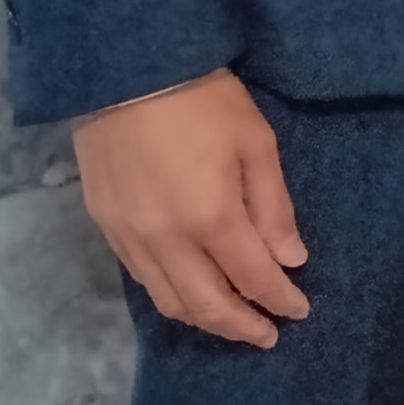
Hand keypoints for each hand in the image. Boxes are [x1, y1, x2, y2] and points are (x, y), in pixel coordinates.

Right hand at [72, 68, 310, 348]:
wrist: (125, 69)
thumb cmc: (203, 99)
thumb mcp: (255, 143)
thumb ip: (273, 207)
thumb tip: (291, 260)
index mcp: (210, 218)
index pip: (252, 278)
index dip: (279, 300)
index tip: (298, 311)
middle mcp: (166, 241)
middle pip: (206, 305)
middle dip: (241, 326)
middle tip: (267, 335)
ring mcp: (129, 238)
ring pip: (169, 301)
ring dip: (204, 319)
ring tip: (231, 322)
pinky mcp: (105, 228)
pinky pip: (141, 279)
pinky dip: (171, 295)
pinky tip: (189, 291)